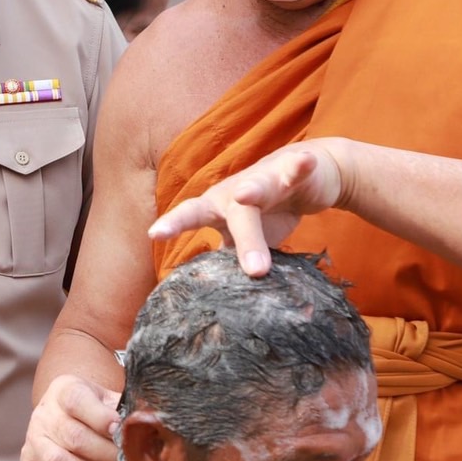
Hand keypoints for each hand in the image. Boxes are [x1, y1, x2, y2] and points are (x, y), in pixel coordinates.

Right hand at [20, 375, 122, 460]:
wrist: (68, 416)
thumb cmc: (95, 410)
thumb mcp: (109, 400)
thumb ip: (126, 410)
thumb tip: (148, 424)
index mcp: (64, 390)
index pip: (76, 400)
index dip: (100, 417)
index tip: (121, 430)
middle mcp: (44, 413)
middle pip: (73, 437)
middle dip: (105, 454)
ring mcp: (33, 439)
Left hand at [147, 140, 346, 275]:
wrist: (306, 174)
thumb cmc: (265, 212)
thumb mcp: (243, 238)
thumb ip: (228, 260)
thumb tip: (214, 299)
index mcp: (218, 209)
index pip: (191, 217)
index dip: (174, 224)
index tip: (155, 234)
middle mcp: (235, 191)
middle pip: (234, 215)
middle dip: (242, 242)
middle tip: (254, 271)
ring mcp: (263, 178)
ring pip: (258, 189)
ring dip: (254, 192)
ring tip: (245, 195)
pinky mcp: (293, 169)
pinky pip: (296, 168)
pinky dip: (299, 166)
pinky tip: (305, 161)